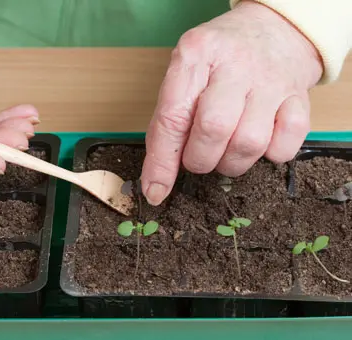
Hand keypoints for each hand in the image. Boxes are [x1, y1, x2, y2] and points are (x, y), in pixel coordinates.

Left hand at [141, 1, 322, 205]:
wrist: (273, 30)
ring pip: (250, 144)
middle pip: (214, 130)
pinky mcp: (300, 98)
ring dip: (232, 162)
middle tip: (199, 156)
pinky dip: (269, 155)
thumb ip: (169, 121)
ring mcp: (272, 80)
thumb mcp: (185, 75)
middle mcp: (235, 64)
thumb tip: (157, 183)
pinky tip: (260, 140)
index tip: (156, 191)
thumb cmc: (219, 60)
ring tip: (227, 148)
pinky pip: (284, 147)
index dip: (162, 162)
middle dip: (200, 159)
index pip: (172, 117)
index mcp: (195, 54)